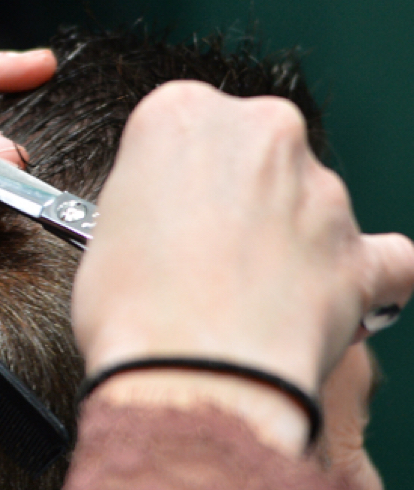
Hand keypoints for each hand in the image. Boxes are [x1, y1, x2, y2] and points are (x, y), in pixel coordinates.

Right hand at [72, 81, 413, 450]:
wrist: (190, 377)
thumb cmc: (134, 310)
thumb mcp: (107, 226)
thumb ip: (150, 196)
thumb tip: (174, 218)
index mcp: (183, 112)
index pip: (185, 127)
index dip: (175, 177)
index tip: (170, 209)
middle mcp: (260, 132)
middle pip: (256, 153)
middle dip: (239, 196)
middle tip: (207, 251)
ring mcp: (319, 190)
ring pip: (310, 202)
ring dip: (288, 239)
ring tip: (247, 299)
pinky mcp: (360, 251)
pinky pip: (382, 257)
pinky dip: (360, 274)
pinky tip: (329, 299)